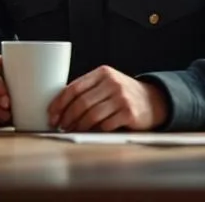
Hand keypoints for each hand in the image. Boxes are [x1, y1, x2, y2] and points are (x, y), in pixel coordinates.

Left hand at [47, 65, 165, 131]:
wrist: (153, 101)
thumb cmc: (122, 94)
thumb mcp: (106, 84)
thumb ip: (87, 89)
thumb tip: (59, 106)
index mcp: (102, 72)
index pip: (74, 87)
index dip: (59, 103)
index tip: (51, 114)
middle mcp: (112, 83)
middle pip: (81, 102)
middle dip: (67, 117)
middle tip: (60, 126)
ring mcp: (122, 98)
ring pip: (92, 115)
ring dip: (78, 126)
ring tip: (72, 130)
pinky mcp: (129, 113)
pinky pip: (105, 125)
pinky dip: (94, 130)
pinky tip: (89, 133)